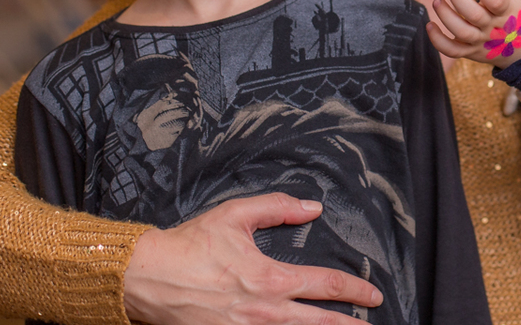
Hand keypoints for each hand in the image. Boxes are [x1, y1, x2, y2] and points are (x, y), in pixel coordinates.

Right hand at [124, 193, 382, 324]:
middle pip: (319, 324)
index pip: (325, 286)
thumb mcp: (235, 214)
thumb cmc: (190, 245)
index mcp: (269, 278)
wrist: (147, 277)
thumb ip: (278, 207)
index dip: (355, 291)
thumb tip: (313, 207)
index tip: (373, 296)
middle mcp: (262, 312)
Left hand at [427, 0, 520, 69]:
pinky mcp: (470, 52)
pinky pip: (452, 51)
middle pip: (474, 16)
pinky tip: (429, 25)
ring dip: (446, 16)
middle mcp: (493, 28)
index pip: (495, 1)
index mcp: (508, 12)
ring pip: (461, 33)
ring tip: (436, 0)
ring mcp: (481, 42)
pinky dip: (438, 41)